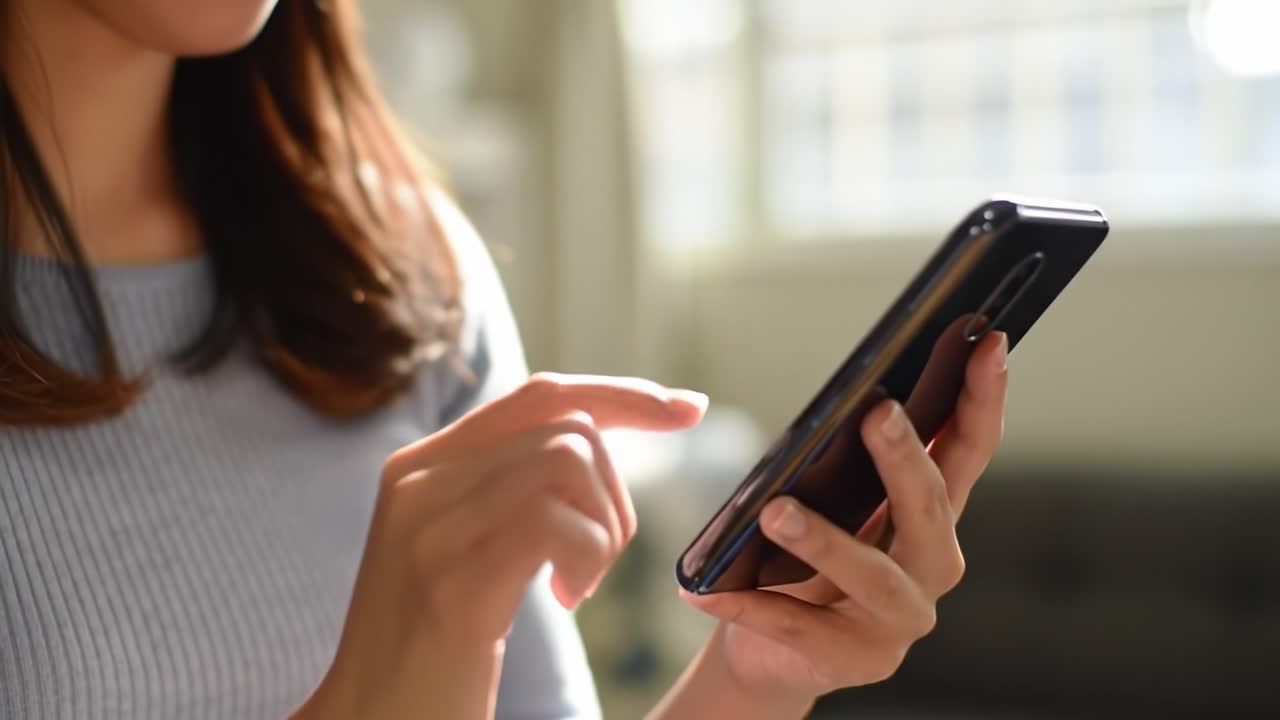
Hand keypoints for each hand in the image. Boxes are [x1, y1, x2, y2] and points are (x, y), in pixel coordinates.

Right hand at [294, 373, 706, 719]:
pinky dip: (587, 557)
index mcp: (419, 465)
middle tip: (592, 565)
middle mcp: (418, 479)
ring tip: (577, 584)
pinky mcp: (452, 578)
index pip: (540, 396)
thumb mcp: (459, 548)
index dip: (622, 395)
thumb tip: (588, 442)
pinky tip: (567, 599)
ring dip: (603, 531)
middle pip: (569, 429)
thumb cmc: (430, 650)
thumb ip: (502, 489)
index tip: (686, 408)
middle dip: (615, 495)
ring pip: (568, 462)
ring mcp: (430, 524)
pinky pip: (555, 521)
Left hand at [682, 331, 1007, 703]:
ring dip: (824, 541)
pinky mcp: (855, 658)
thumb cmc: (804, 558)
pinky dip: (750, 607)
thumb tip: (837, 402)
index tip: (989, 343)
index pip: (967, 449)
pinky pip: (799, 627)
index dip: (984, 398)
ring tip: (776, 512)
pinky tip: (708, 590)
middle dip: (904, 458)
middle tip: (876, 413)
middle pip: (930, 508)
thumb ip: (844, 462)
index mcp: (930, 514)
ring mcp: (899, 617)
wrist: (772, 647)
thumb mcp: (831, 503)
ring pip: (872, 574)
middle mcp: (930, 565)